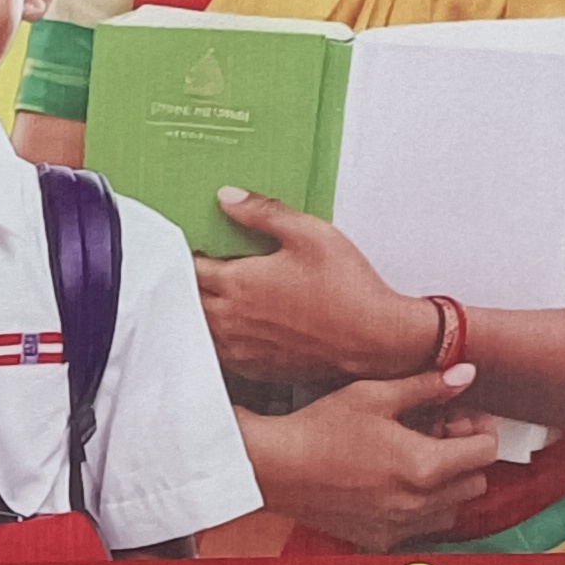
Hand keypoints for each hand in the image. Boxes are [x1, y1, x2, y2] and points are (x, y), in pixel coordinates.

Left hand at [196, 190, 434, 387]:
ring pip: (200, 326)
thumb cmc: (346, 287)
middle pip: (189, 297)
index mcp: (236, 283)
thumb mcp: (310, 234)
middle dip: (193, 282)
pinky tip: (238, 326)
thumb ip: (264, 212)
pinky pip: (219, 351)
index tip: (198, 247)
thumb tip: (226, 196)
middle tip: (206, 270)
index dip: (191, 254)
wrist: (375, 339)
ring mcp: (238, 347)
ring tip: (220, 297)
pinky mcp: (252, 368)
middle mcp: (228, 319)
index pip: (190, 266)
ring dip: (203, 311)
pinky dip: (219, 337)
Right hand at [245, 364, 503, 548]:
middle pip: (476, 483)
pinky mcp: (376, 537)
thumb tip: (464, 374)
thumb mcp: (373, 396)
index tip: (458, 418)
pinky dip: (417, 509)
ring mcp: (397, 525)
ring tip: (417, 463)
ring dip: (446, 487)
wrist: (269, 468)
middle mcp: (417, 502)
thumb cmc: (315, 431)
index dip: (479, 429)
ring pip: (452, 510)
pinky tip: (392, 486)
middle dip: (465, 457)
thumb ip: (426, 386)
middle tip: (437, 436)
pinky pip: (419, 527)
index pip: (487, 452)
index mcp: (424, 466)